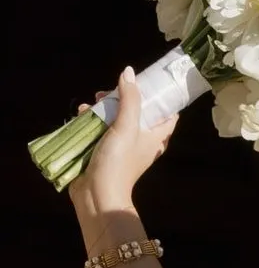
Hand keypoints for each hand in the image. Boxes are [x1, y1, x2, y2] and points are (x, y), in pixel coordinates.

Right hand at [70, 68, 177, 220]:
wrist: (98, 195)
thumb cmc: (118, 162)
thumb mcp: (127, 126)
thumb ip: (130, 99)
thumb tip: (129, 72)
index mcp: (155, 137)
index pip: (168, 113)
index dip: (161, 96)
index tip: (149, 81)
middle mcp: (142, 141)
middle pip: (137, 111)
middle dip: (122, 97)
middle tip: (107, 92)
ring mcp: (123, 146)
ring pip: (116, 118)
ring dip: (102, 108)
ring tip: (90, 104)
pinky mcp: (105, 151)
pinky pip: (101, 129)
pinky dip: (92, 120)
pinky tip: (81, 115)